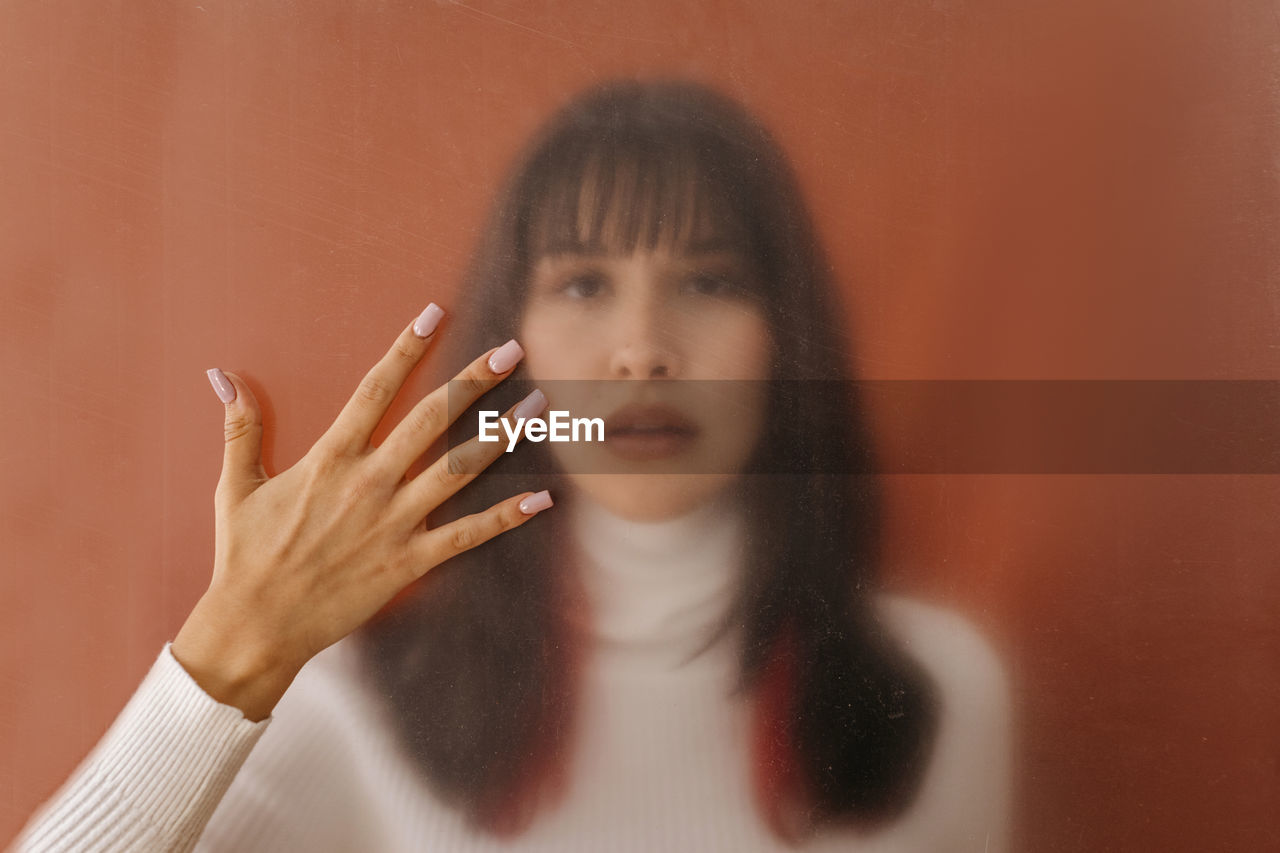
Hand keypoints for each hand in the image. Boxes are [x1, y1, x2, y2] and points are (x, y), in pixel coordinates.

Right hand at [172, 305, 550, 720]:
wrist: (256, 625)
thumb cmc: (245, 555)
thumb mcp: (236, 486)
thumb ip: (240, 428)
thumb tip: (221, 375)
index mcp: (330, 457)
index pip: (376, 388)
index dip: (406, 348)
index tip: (435, 313)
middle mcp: (369, 482)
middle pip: (432, 418)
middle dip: (475, 381)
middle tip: (512, 350)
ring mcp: (393, 521)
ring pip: (459, 468)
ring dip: (502, 435)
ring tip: (539, 406)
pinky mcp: (408, 561)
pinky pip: (466, 535)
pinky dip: (506, 517)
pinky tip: (541, 498)